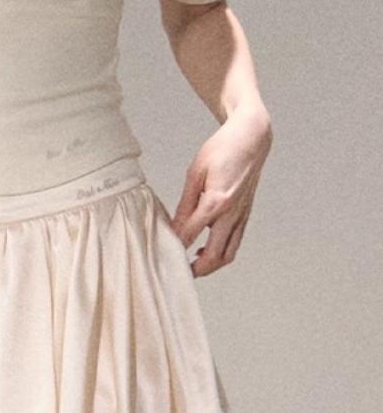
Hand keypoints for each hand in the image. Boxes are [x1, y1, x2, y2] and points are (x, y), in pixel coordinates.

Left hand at [169, 105, 272, 276]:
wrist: (251, 139)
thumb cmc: (221, 150)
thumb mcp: (195, 173)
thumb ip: (185, 203)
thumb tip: (174, 225)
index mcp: (216, 202)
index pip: (190, 234)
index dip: (175, 247)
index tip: (161, 254)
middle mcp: (232, 214)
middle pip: (214, 255)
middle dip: (196, 269)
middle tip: (178, 272)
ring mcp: (242, 217)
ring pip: (228, 254)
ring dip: (211, 265)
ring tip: (191, 265)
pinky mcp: (246, 215)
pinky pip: (234, 242)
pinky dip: (221, 253)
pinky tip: (205, 248)